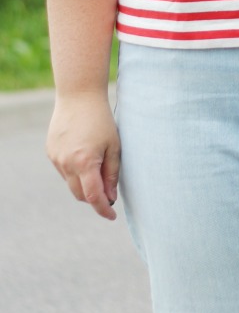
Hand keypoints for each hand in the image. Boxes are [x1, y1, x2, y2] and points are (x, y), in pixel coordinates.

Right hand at [46, 92, 120, 220]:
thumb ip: (112, 174)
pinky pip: (63, 170)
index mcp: (85, 163)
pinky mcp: (50, 152)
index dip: (104, 210)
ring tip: (97, 165)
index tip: (113, 217)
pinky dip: (74, 171)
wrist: (78, 95)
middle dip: (94, 197)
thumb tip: (111, 198)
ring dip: (84, 183)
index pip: (93, 198)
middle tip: (109, 191)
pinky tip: (84, 153)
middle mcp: (66, 164)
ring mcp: (56, 158)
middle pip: (80, 194)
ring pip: (71, 183)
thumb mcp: (114, 146)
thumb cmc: (102, 119)